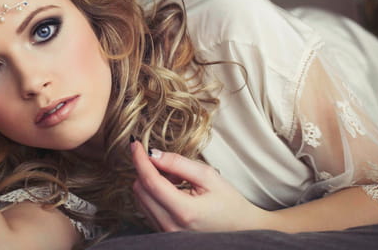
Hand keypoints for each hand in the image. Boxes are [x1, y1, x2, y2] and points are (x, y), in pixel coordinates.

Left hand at [131, 141, 264, 231]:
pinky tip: (171, 190)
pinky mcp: (164, 233)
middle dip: (146, 170)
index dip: (140, 159)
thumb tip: (154, 154)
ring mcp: (166, 232)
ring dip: (149, 182)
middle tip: (166, 162)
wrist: (242, 230)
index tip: (135, 144)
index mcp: (184, 211)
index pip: (150, 181)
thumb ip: (179, 164)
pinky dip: (153, 194)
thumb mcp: (209, 177)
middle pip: (140, 190)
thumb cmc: (230, 204)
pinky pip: (147, 208)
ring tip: (174, 179)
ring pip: (141, 199)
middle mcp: (171, 225)